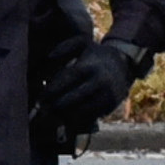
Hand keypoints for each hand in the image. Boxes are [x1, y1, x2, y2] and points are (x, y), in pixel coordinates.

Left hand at [32, 36, 144, 152]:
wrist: (124, 65)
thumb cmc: (96, 55)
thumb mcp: (82, 44)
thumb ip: (64, 47)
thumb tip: (50, 57)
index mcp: (89, 67)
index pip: (66, 80)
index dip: (51, 91)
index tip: (41, 98)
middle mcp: (98, 82)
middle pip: (71, 99)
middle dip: (54, 106)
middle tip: (42, 111)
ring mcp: (105, 96)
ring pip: (79, 112)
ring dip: (63, 116)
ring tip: (51, 117)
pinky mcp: (109, 107)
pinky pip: (89, 118)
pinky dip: (76, 120)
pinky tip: (66, 119)